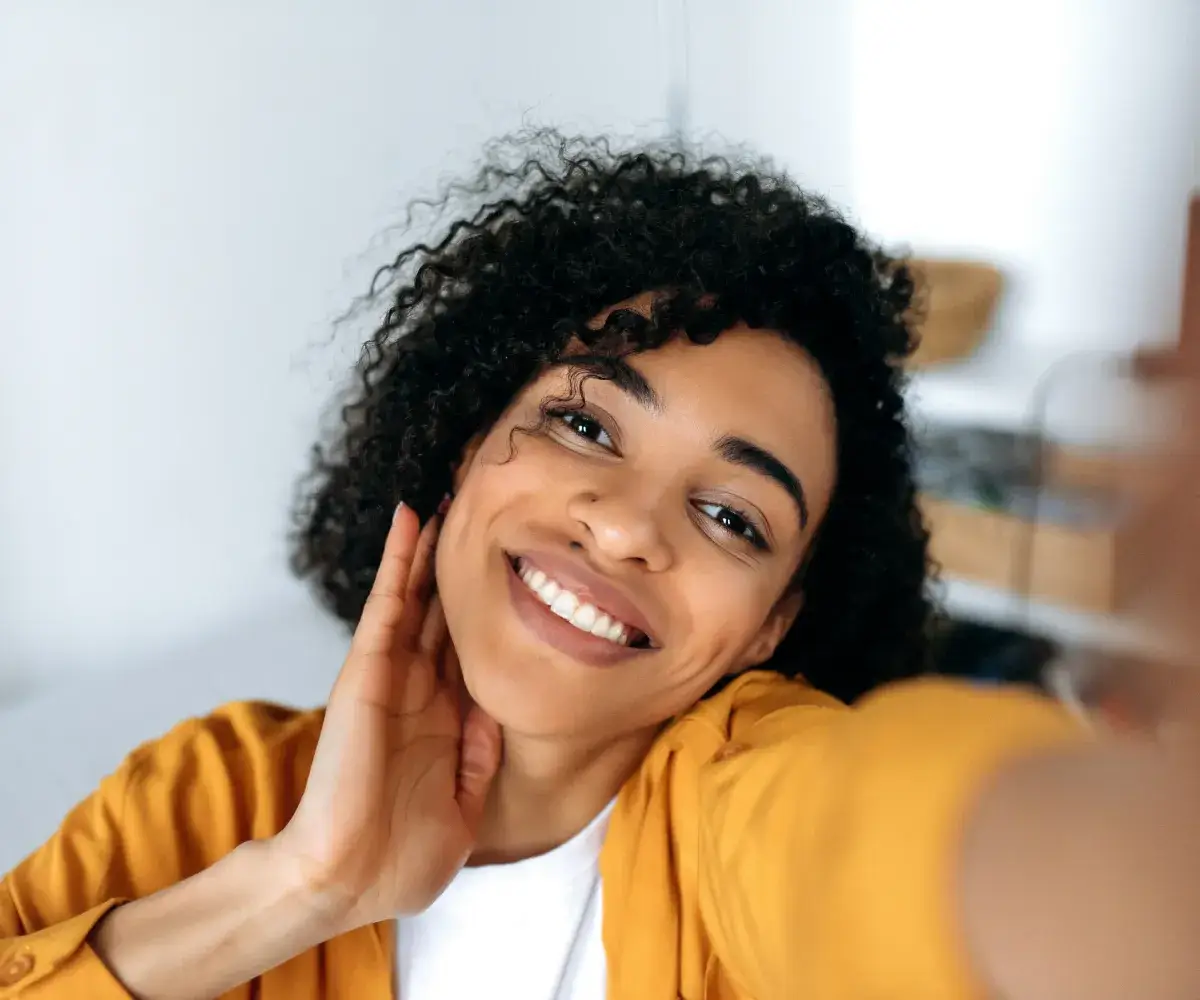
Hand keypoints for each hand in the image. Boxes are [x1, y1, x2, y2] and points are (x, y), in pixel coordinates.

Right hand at [271, 504, 501, 930]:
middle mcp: (420, 690)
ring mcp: (393, 676)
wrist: (350, 880)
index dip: (490, 612)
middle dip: (462, 568)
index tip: (518, 574)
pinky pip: (386, 603)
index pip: (470, 652)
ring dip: (430, 548)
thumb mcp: (465, 806)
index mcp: (445, 722)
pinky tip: (411, 518)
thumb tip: (498, 708)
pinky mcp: (368, 669)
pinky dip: (398, 561)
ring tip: (450, 495)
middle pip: (445, 613)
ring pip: (416, 596)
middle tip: (482, 513)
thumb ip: (481, 754)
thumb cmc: (402, 859)